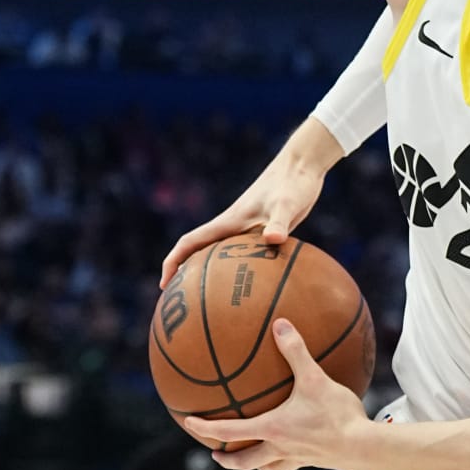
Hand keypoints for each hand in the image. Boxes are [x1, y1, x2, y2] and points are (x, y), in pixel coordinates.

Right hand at [159, 127, 337, 288]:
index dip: (174, 262)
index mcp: (230, 221)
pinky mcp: (265, 232)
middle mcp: (234, 227)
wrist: (304, 164)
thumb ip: (279, 222)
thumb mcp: (287, 203)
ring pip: (223, 258)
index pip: (191, 243)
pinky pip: (248, 259)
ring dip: (213, 276)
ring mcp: (249, 230)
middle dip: (186, 275)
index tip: (164, 285)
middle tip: (183, 303)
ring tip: (213, 304)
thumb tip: (273, 239)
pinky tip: (258, 290)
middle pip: (200, 253)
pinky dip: (246, 273)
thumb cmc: (293, 182)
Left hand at [184, 320, 372, 469]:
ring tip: (251, 458)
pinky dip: (285, 460)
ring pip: (268, 468)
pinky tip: (294, 448)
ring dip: (255, 465)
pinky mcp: (316, 461)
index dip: (206, 427)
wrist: (365, 448)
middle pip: (245, 462)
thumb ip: (296, 351)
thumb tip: (280, 324)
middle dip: (228, 460)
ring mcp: (298, 458)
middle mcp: (280, 448)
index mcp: (272, 429)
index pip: (230, 430)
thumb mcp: (315, 379)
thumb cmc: (337, 416)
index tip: (189, 422)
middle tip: (215, 454)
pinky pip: (293, 464)